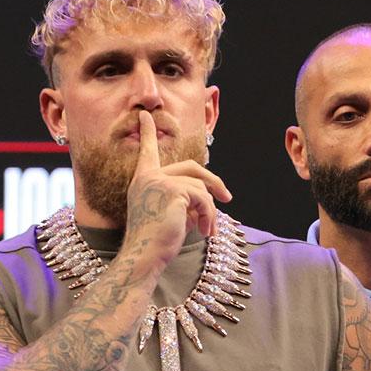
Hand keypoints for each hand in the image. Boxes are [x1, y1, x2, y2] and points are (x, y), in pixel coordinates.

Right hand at [123, 110, 231, 262]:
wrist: (144, 256)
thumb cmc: (155, 241)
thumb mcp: (168, 214)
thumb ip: (181, 199)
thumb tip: (206, 197)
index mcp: (143, 180)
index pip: (148, 151)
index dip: (148, 132)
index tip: (145, 114)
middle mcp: (149, 177)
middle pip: (191, 167)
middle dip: (213, 182)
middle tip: (227, 198)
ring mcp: (160, 182)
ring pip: (201, 189)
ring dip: (210, 212)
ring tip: (206, 230)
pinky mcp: (174, 191)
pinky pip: (204, 199)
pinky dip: (209, 216)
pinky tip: (204, 231)